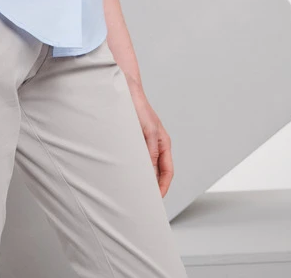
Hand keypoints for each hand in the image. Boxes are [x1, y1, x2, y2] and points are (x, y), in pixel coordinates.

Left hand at [126, 80, 174, 197]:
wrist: (125, 89)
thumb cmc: (139, 107)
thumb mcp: (148, 131)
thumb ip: (150, 152)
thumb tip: (150, 173)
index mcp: (163, 143)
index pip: (167, 172)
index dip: (163, 187)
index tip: (156, 200)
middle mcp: (154, 145)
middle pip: (157, 171)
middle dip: (152, 186)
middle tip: (143, 200)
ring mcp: (143, 142)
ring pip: (144, 166)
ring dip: (140, 177)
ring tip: (132, 190)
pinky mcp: (131, 139)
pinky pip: (134, 158)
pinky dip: (131, 168)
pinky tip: (123, 173)